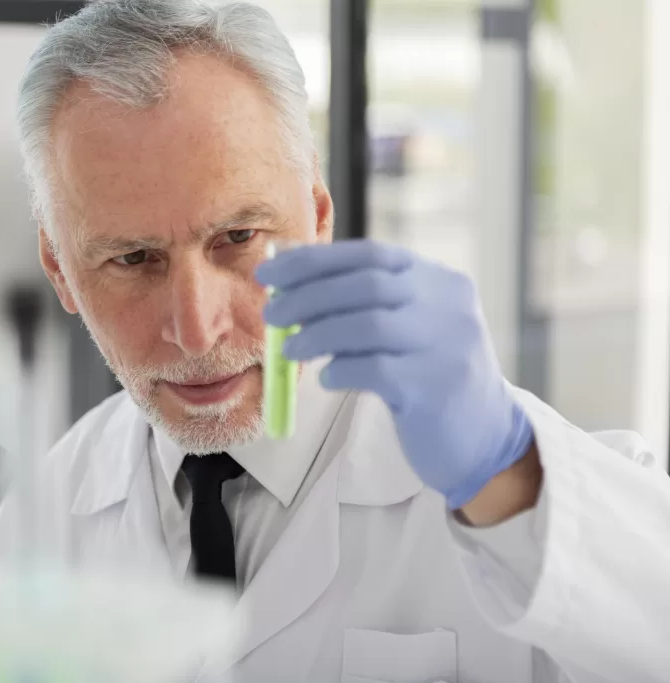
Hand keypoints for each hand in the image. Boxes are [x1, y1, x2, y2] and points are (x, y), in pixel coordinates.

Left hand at [256, 240, 535, 510]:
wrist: (485, 439)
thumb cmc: (429, 377)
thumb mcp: (409, 328)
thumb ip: (363, 304)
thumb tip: (289, 285)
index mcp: (439, 280)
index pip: (369, 254)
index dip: (314, 261)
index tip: (270, 273)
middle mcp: (448, 304)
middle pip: (365, 285)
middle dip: (307, 296)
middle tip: (271, 314)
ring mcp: (447, 344)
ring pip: (368, 325)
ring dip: (316, 334)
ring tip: (288, 350)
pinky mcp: (436, 387)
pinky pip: (375, 370)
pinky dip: (340, 369)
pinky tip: (325, 378)